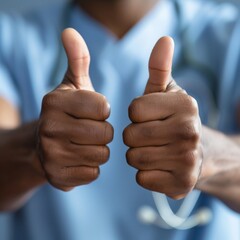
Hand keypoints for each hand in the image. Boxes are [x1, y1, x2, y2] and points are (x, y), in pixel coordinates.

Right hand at [38, 29, 113, 190]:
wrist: (45, 144)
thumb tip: (70, 32)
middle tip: (91, 130)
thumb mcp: (73, 84)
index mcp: (55, 101)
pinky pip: (93, 173)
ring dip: (99, 150)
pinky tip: (80, 159)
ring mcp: (51, 154)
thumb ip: (77, 58)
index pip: (103, 108)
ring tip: (86, 144)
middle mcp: (49, 126)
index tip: (95, 111)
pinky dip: (92, 166)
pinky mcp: (58, 176)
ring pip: (101, 155)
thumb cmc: (69, 112)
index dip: (104, 111)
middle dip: (104, 132)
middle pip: (104, 133)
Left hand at [123, 37, 201, 198]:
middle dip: (134, 136)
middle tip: (149, 136)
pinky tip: (159, 166)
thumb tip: (164, 40)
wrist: (199, 152)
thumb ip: (160, 67)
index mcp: (185, 105)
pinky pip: (142, 178)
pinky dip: (145, 173)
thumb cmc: (173, 119)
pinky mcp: (181, 184)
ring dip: (137, 155)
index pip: (133, 110)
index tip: (148, 117)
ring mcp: (187, 160)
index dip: (136, 114)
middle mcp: (189, 132)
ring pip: (134, 158)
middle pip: (131, 136)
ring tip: (153, 150)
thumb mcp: (167, 92)